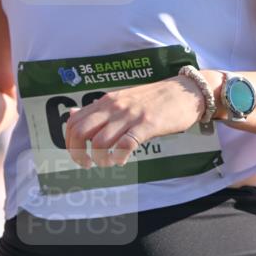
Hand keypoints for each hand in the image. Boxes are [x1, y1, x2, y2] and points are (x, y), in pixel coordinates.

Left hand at [64, 76, 204, 168]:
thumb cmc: (155, 98)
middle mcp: (114, 107)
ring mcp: (130, 116)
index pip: (73, 121)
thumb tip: (72, 114)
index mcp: (106, 101)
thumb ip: (98, 109)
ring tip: (107, 163)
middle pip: (80, 132)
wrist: (186, 91)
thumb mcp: (122, 99)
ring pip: (100, 142)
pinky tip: (122, 160)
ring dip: (99, 159)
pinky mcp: (147, 125)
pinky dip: (118, 158)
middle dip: (78, 153)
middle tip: (87, 163)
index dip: (69, 142)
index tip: (78, 153)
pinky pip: (125, 145)